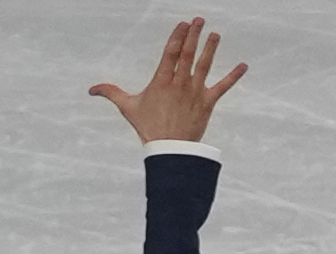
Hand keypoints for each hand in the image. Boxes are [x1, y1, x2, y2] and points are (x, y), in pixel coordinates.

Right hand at [90, 17, 246, 145]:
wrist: (169, 150)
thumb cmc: (148, 128)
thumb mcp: (128, 108)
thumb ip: (112, 93)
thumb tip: (92, 89)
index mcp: (162, 81)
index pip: (171, 52)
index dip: (178, 36)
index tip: (183, 24)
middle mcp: (180, 83)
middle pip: (188, 53)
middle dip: (194, 35)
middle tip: (199, 20)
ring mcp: (195, 92)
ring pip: (205, 65)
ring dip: (211, 48)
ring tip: (215, 34)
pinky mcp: (207, 103)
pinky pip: (223, 87)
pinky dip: (234, 76)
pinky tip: (244, 65)